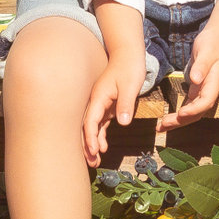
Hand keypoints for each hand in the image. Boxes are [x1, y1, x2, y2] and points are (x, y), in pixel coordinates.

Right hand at [82, 48, 143, 165]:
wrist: (128, 54)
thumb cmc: (129, 68)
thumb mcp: (130, 85)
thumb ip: (125, 104)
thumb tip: (122, 122)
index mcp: (99, 97)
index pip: (90, 121)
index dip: (90, 137)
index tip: (93, 150)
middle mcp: (96, 102)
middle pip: (87, 127)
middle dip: (87, 145)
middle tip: (91, 163)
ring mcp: (100, 104)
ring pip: (93, 127)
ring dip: (93, 143)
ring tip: (95, 161)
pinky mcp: (107, 105)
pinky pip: (100, 124)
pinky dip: (100, 135)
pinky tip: (102, 147)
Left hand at [168, 0, 218, 126]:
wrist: (216, 41)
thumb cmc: (211, 44)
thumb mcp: (206, 51)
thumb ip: (202, 66)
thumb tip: (195, 79)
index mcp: (215, 83)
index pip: (206, 101)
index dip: (194, 110)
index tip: (181, 113)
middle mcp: (210, 92)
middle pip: (197, 112)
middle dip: (181, 120)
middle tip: (163, 125)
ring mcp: (204, 93)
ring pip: (192, 113)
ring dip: (177, 122)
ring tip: (160, 127)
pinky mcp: (197, 92)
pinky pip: (188, 108)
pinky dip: (177, 115)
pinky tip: (166, 120)